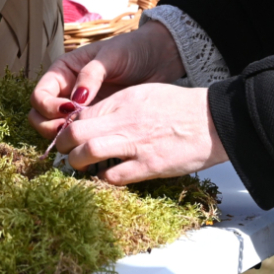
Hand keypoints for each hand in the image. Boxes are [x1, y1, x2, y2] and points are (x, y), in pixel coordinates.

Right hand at [29, 19, 184, 134]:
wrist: (158, 58)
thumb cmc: (132, 50)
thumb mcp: (110, 57)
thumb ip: (91, 76)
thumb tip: (76, 101)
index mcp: (62, 72)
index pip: (39, 96)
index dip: (49, 107)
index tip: (70, 110)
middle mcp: (65, 91)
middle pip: (40, 117)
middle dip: (50, 126)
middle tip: (74, 129)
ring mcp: (79, 108)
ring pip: (55, 130)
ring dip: (64, 137)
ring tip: (86, 136)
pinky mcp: (96, 121)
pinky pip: (80, 135)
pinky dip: (82, 141)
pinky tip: (98, 140)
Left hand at [51, 83, 227, 184]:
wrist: (212, 120)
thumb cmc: (180, 106)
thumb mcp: (144, 94)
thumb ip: (118, 105)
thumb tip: (94, 118)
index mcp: (122, 101)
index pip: (79, 113)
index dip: (66, 126)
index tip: (65, 135)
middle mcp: (123, 121)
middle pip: (74, 132)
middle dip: (62, 145)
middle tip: (63, 153)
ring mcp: (134, 144)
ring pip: (86, 153)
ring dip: (76, 163)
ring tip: (78, 167)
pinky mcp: (148, 167)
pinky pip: (113, 177)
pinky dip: (103, 179)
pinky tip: (105, 177)